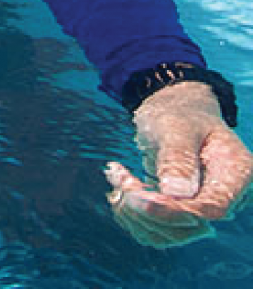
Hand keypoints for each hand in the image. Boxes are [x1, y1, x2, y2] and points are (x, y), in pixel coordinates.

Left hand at [105, 82, 252, 246]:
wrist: (176, 115)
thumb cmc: (179, 115)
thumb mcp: (176, 126)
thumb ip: (178, 157)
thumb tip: (178, 195)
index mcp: (235, 173)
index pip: (212, 208)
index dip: (175, 210)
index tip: (137, 197)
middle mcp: (224, 199)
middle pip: (187, 226)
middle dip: (145, 207)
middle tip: (117, 173)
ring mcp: (201, 211)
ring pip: (166, 234)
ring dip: (133, 210)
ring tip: (116, 173)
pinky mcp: (179, 216)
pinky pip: (152, 230)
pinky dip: (129, 212)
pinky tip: (119, 182)